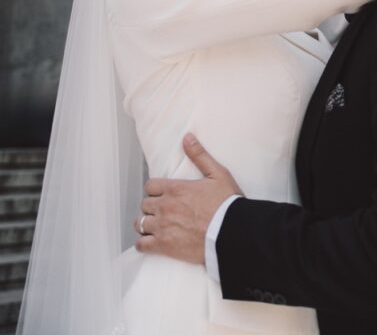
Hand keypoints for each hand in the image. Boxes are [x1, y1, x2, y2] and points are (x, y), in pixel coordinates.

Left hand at [135, 134, 241, 263]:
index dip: (155, 190)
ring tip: (153, 226)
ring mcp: (162, 226)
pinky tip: (149, 243)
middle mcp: (165, 206)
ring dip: (145, 224)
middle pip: (144, 204)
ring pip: (140, 223)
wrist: (231, 232)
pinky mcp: (164, 246)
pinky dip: (143, 244)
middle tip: (161, 211)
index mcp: (175, 188)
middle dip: (151, 207)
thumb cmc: (226, 203)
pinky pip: (142, 245)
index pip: (150, 186)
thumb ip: (199, 155)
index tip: (161, 194)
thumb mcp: (217, 173)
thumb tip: (187, 137)